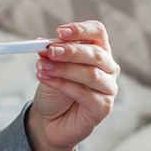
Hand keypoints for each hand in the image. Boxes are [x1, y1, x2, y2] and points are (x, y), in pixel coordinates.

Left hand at [24, 21, 119, 150]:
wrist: (49, 120)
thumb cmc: (55, 91)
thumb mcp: (49, 68)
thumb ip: (50, 56)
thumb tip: (43, 44)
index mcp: (98, 51)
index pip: (98, 32)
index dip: (81, 30)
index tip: (59, 31)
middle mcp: (108, 68)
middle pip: (96, 54)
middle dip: (71, 51)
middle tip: (50, 51)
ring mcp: (109, 88)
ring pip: (91, 74)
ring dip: (64, 69)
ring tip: (42, 68)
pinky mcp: (103, 107)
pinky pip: (85, 93)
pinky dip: (63, 85)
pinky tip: (47, 80)